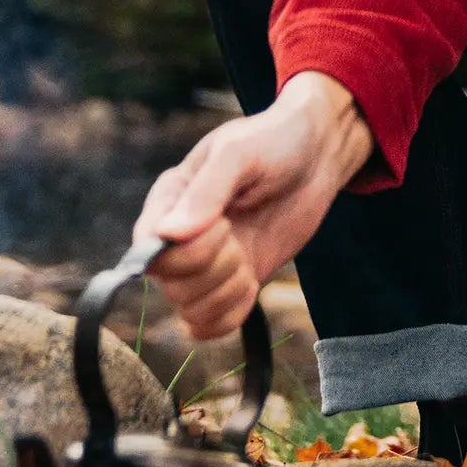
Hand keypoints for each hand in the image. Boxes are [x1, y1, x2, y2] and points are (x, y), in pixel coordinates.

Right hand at [133, 72, 372, 337]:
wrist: (316, 155)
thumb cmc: (274, 141)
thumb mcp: (239, 154)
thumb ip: (206, 193)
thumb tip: (169, 235)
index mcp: (168, 201)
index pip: (149, 252)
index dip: (188, 252)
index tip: (224, 225)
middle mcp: (177, 236)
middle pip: (172, 287)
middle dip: (215, 269)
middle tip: (239, 235)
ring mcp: (203, 263)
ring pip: (190, 310)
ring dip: (226, 291)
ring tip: (246, 256)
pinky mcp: (229, 282)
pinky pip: (210, 325)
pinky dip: (233, 313)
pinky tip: (251, 282)